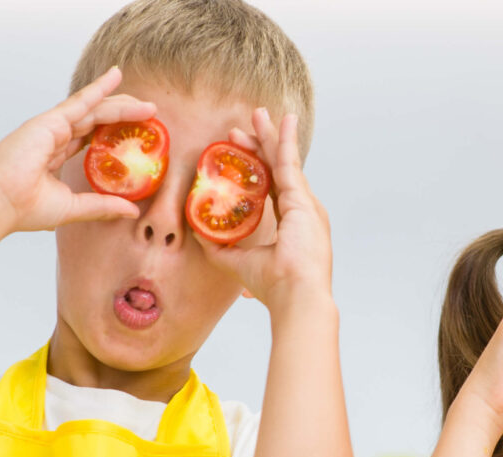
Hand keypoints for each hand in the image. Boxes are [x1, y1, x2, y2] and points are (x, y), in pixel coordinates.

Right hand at [0, 66, 154, 233]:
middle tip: (150, 116)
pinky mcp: (50, 122)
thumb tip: (132, 211)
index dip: (114, 132)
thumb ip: (102, 206)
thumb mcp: (73, 207)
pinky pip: (81, 101)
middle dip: (124, 115)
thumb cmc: (23, 208)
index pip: (90, 137)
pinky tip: (116, 77)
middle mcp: (54, 136)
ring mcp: (52, 127)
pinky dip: (99, 88)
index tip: (137, 133)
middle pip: (96, 119)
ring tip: (149, 106)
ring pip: (94, 109)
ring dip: (122, 104)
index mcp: (55, 155)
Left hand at [195, 108, 332, 310]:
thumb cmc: (274, 286)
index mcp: (291, 223)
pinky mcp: (303, 200)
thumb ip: (218, 247)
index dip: (254, 166)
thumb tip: (197, 231)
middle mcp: (301, 210)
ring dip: (270, 136)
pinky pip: (290, 163)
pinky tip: (282, 122)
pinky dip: (286, 140)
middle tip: (243, 125)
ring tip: (259, 113)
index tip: (236, 150)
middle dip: (260, 145)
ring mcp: (305, 203)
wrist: (296, 296)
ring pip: (283, 161)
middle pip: (278, 169)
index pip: (272, 186)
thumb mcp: (237, 263)